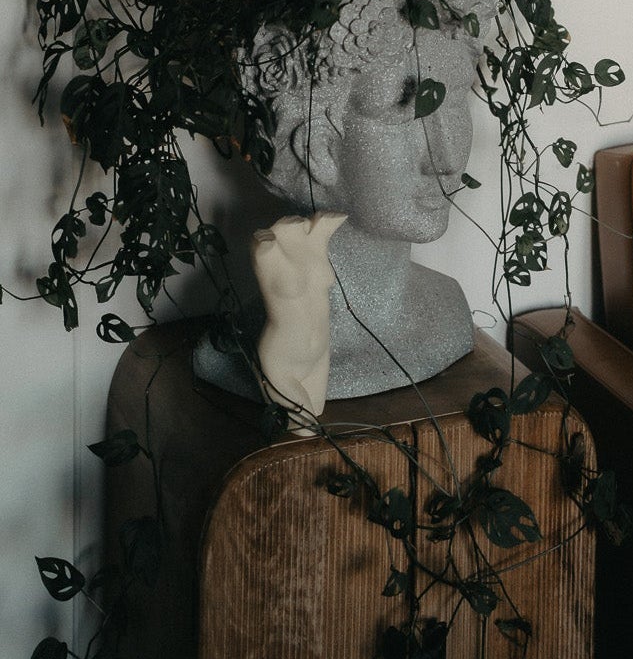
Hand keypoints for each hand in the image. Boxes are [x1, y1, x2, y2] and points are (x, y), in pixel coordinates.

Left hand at [254, 211, 346, 430]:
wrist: (301, 366)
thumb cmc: (296, 381)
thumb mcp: (293, 401)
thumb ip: (298, 416)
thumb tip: (303, 441)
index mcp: (285, 327)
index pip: (277, 295)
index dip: (271, 269)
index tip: (266, 245)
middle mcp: (287, 297)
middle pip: (275, 260)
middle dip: (281, 239)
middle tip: (292, 226)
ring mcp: (299, 279)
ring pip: (290, 244)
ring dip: (300, 227)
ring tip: (322, 218)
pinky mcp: (315, 270)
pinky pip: (318, 240)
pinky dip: (325, 225)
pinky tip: (339, 216)